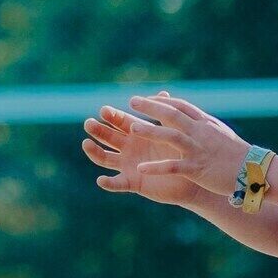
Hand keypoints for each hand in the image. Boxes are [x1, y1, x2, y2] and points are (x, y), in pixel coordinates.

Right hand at [82, 101, 210, 207]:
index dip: (111, 116)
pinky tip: (101, 180)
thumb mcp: (174, 131)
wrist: (191, 177)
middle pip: (107, 137)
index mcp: (137, 133)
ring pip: (105, 158)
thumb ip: (166, 115)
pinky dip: (108, 183)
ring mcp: (128, 165)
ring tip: (86, 144)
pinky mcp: (132, 182)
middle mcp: (128, 148)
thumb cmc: (183, 152)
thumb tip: (163, 93)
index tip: (104, 110)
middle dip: (97, 130)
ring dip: (94, 151)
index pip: (119, 121)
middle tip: (89, 123)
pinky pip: (117, 183)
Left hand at [116, 91, 250, 198]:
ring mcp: (198, 150)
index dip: (161, 101)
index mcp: (205, 123)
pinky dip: (157, 167)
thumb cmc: (237, 154)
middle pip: (172, 115)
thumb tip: (192, 117)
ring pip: (171, 136)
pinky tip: (140, 169)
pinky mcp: (197, 168)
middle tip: (132, 101)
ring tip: (132, 128)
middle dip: (151, 106)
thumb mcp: (220, 134)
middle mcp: (200, 132)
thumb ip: (204, 125)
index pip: (180, 106)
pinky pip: (174, 166)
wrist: (256, 172)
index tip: (146, 98)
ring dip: (151, 131)